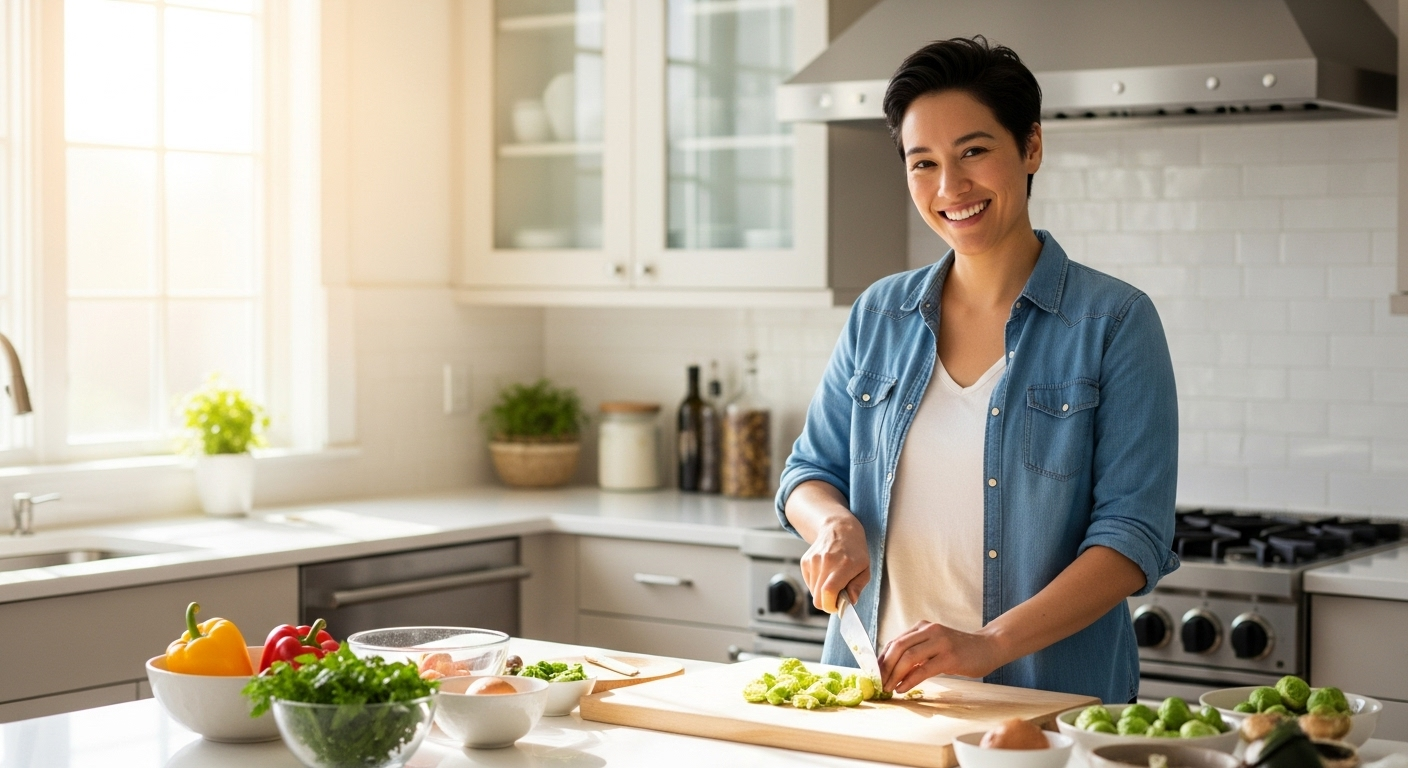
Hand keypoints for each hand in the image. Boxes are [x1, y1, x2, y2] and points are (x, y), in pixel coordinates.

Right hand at [799, 514, 869, 614]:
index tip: (838, 607)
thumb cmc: (855, 551)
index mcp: (844, 565)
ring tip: (833, 582)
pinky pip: (809, 583)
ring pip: (812, 592)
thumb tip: (849, 602)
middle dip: (827, 603)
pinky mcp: (805, 561)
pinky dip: (816, 585)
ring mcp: (813, 561)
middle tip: (837, 598)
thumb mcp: (865, 569)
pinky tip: (825, 575)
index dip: (831, 605)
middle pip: (817, 597)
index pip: (829, 592)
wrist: (838, 529)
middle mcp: (826, 562)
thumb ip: (858, 587)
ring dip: (822, 594)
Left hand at [877, 621, 1003, 692]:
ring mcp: (940, 642)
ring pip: (909, 657)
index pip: (895, 641)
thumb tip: (893, 669)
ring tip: (889, 688)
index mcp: (923, 627)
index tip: (874, 673)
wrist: (989, 647)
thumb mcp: (935, 645)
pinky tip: (902, 689)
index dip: (882, 658)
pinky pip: (924, 669)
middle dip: (885, 667)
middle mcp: (930, 631)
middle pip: (898, 647)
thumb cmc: (960, 649)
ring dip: (895, 675)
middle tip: (879, 682)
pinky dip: (910, 680)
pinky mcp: (950, 657)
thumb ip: (917, 652)